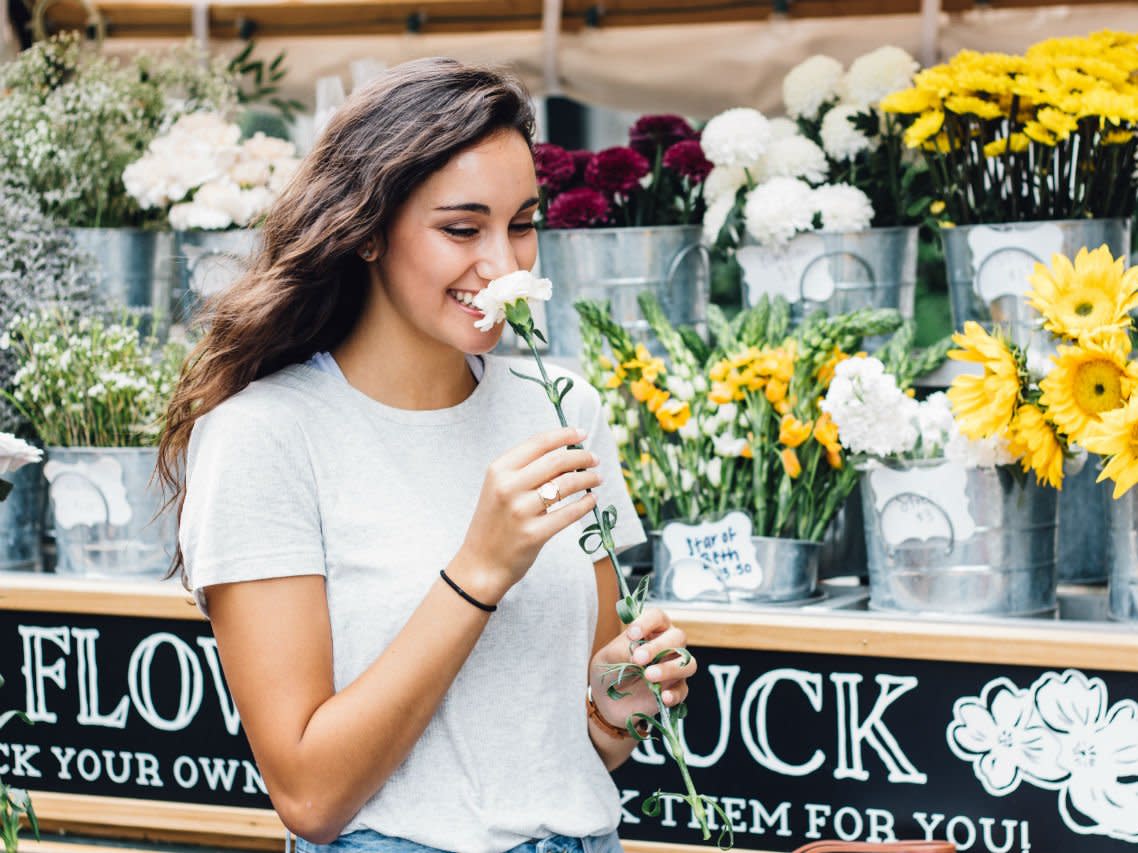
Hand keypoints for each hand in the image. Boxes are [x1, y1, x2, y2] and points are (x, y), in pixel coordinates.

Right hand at [452, 426, 600, 602]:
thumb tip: (566, 451)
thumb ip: (526, 469)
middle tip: (594, 459)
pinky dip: (585, 504)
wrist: (481, 563)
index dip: (565, 435)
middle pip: (557, 461)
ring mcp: (520, 511)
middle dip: (582, 457)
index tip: (582, 433)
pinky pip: (569, 513)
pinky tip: (591, 500)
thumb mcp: (499, 487)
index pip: (539, 443)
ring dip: (588, 478)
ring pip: (566, 484)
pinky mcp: (533, 534)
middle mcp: (508, 487)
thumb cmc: (496, 522)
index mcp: (499, 470)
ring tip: (596, 479)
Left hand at [589, 607, 696, 732]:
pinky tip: (663, 697)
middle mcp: (668, 645)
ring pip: (688, 663)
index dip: (647, 622)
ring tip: (648, 676)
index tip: (632, 634)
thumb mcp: (609, 657)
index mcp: (651, 630)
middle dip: (658, 647)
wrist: (606, 699)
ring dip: (669, 669)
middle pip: (678, 637)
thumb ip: (623, 651)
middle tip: (638, 658)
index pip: (657, 617)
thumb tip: (638, 651)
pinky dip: (674, 694)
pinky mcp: (674, 690)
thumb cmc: (610, 669)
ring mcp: (673, 668)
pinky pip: (682, 691)